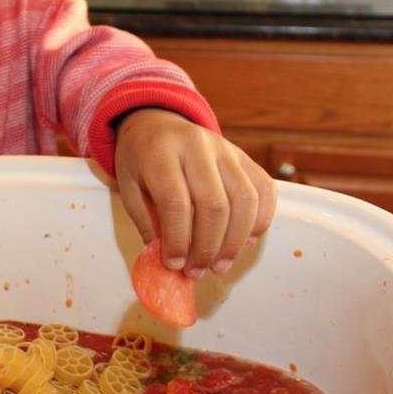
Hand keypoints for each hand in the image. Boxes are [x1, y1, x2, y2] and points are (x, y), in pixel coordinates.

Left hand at [114, 109, 276, 277]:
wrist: (158, 123)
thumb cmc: (141, 160)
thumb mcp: (129, 188)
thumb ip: (148, 223)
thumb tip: (169, 263)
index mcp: (161, 152)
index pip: (176, 201)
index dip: (178, 239)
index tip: (175, 264)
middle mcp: (197, 146)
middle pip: (214, 204)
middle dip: (208, 247)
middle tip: (197, 271)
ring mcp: (226, 149)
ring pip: (244, 200)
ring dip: (235, 241)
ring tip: (219, 265)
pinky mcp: (244, 157)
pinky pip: (264, 190)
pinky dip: (260, 221)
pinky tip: (243, 242)